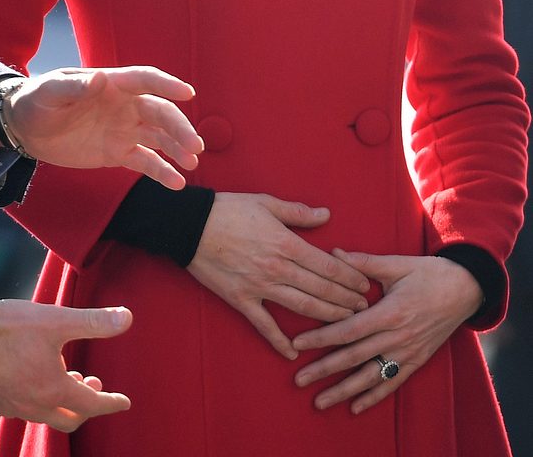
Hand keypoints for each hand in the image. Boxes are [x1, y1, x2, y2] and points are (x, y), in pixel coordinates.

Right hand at [0, 298, 133, 430]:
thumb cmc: (9, 326)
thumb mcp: (56, 320)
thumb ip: (93, 322)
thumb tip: (126, 318)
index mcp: (54, 390)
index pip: (92, 404)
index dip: (111, 402)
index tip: (123, 402)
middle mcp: (33, 406)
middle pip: (69, 419)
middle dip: (86, 406)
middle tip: (93, 386)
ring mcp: (9, 407)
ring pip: (43, 416)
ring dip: (59, 402)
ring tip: (63, 379)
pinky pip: (17, 410)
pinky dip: (32, 400)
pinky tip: (28, 383)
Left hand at [3, 66, 202, 190]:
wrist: (25, 128)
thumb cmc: (37, 100)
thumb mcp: (50, 91)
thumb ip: (73, 86)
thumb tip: (101, 80)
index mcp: (111, 85)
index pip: (145, 80)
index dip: (167, 84)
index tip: (188, 93)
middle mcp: (124, 106)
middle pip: (160, 112)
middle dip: (179, 127)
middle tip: (194, 145)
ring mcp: (123, 130)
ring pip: (159, 137)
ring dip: (177, 148)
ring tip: (191, 163)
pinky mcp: (118, 153)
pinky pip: (146, 162)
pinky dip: (163, 171)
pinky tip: (177, 183)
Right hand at [187, 194, 370, 358]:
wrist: (189, 225)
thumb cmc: (228, 209)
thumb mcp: (265, 202)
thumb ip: (298, 212)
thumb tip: (326, 215)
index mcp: (286, 243)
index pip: (328, 267)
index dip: (350, 279)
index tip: (365, 286)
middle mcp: (278, 268)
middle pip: (322, 290)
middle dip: (347, 301)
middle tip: (363, 309)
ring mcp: (261, 287)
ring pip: (303, 308)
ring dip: (327, 317)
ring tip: (345, 323)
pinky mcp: (242, 299)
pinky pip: (264, 325)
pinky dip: (279, 341)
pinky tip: (292, 353)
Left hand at [292, 249, 483, 413]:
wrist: (466, 289)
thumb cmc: (428, 273)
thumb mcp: (396, 263)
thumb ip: (363, 262)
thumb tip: (333, 254)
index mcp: (390, 312)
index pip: (348, 329)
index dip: (321, 338)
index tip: (297, 345)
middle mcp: (398, 337)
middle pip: (354, 357)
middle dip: (324, 369)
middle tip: (299, 379)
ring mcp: (408, 352)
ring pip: (371, 376)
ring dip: (344, 390)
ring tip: (320, 401)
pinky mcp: (417, 360)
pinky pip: (393, 382)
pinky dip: (374, 397)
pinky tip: (355, 408)